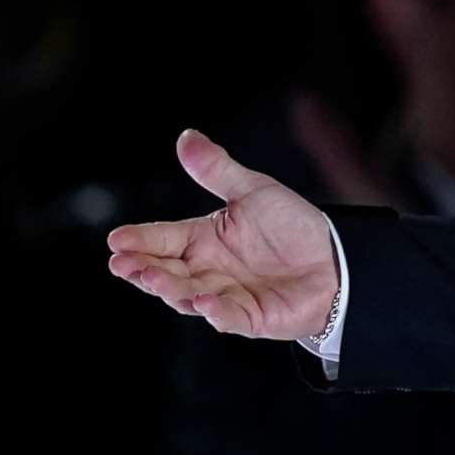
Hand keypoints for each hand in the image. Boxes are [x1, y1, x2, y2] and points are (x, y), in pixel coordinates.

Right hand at [106, 129, 339, 338]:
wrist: (337, 258)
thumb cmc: (293, 226)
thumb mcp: (254, 191)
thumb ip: (218, 170)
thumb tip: (186, 136)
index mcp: (202, 240)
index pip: (163, 239)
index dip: (139, 239)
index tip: (116, 238)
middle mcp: (207, 270)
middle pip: (165, 271)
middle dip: (141, 268)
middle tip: (121, 263)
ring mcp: (226, 296)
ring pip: (188, 296)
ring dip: (170, 289)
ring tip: (153, 277)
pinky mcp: (251, 318)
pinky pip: (228, 317)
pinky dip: (215, 311)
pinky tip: (204, 301)